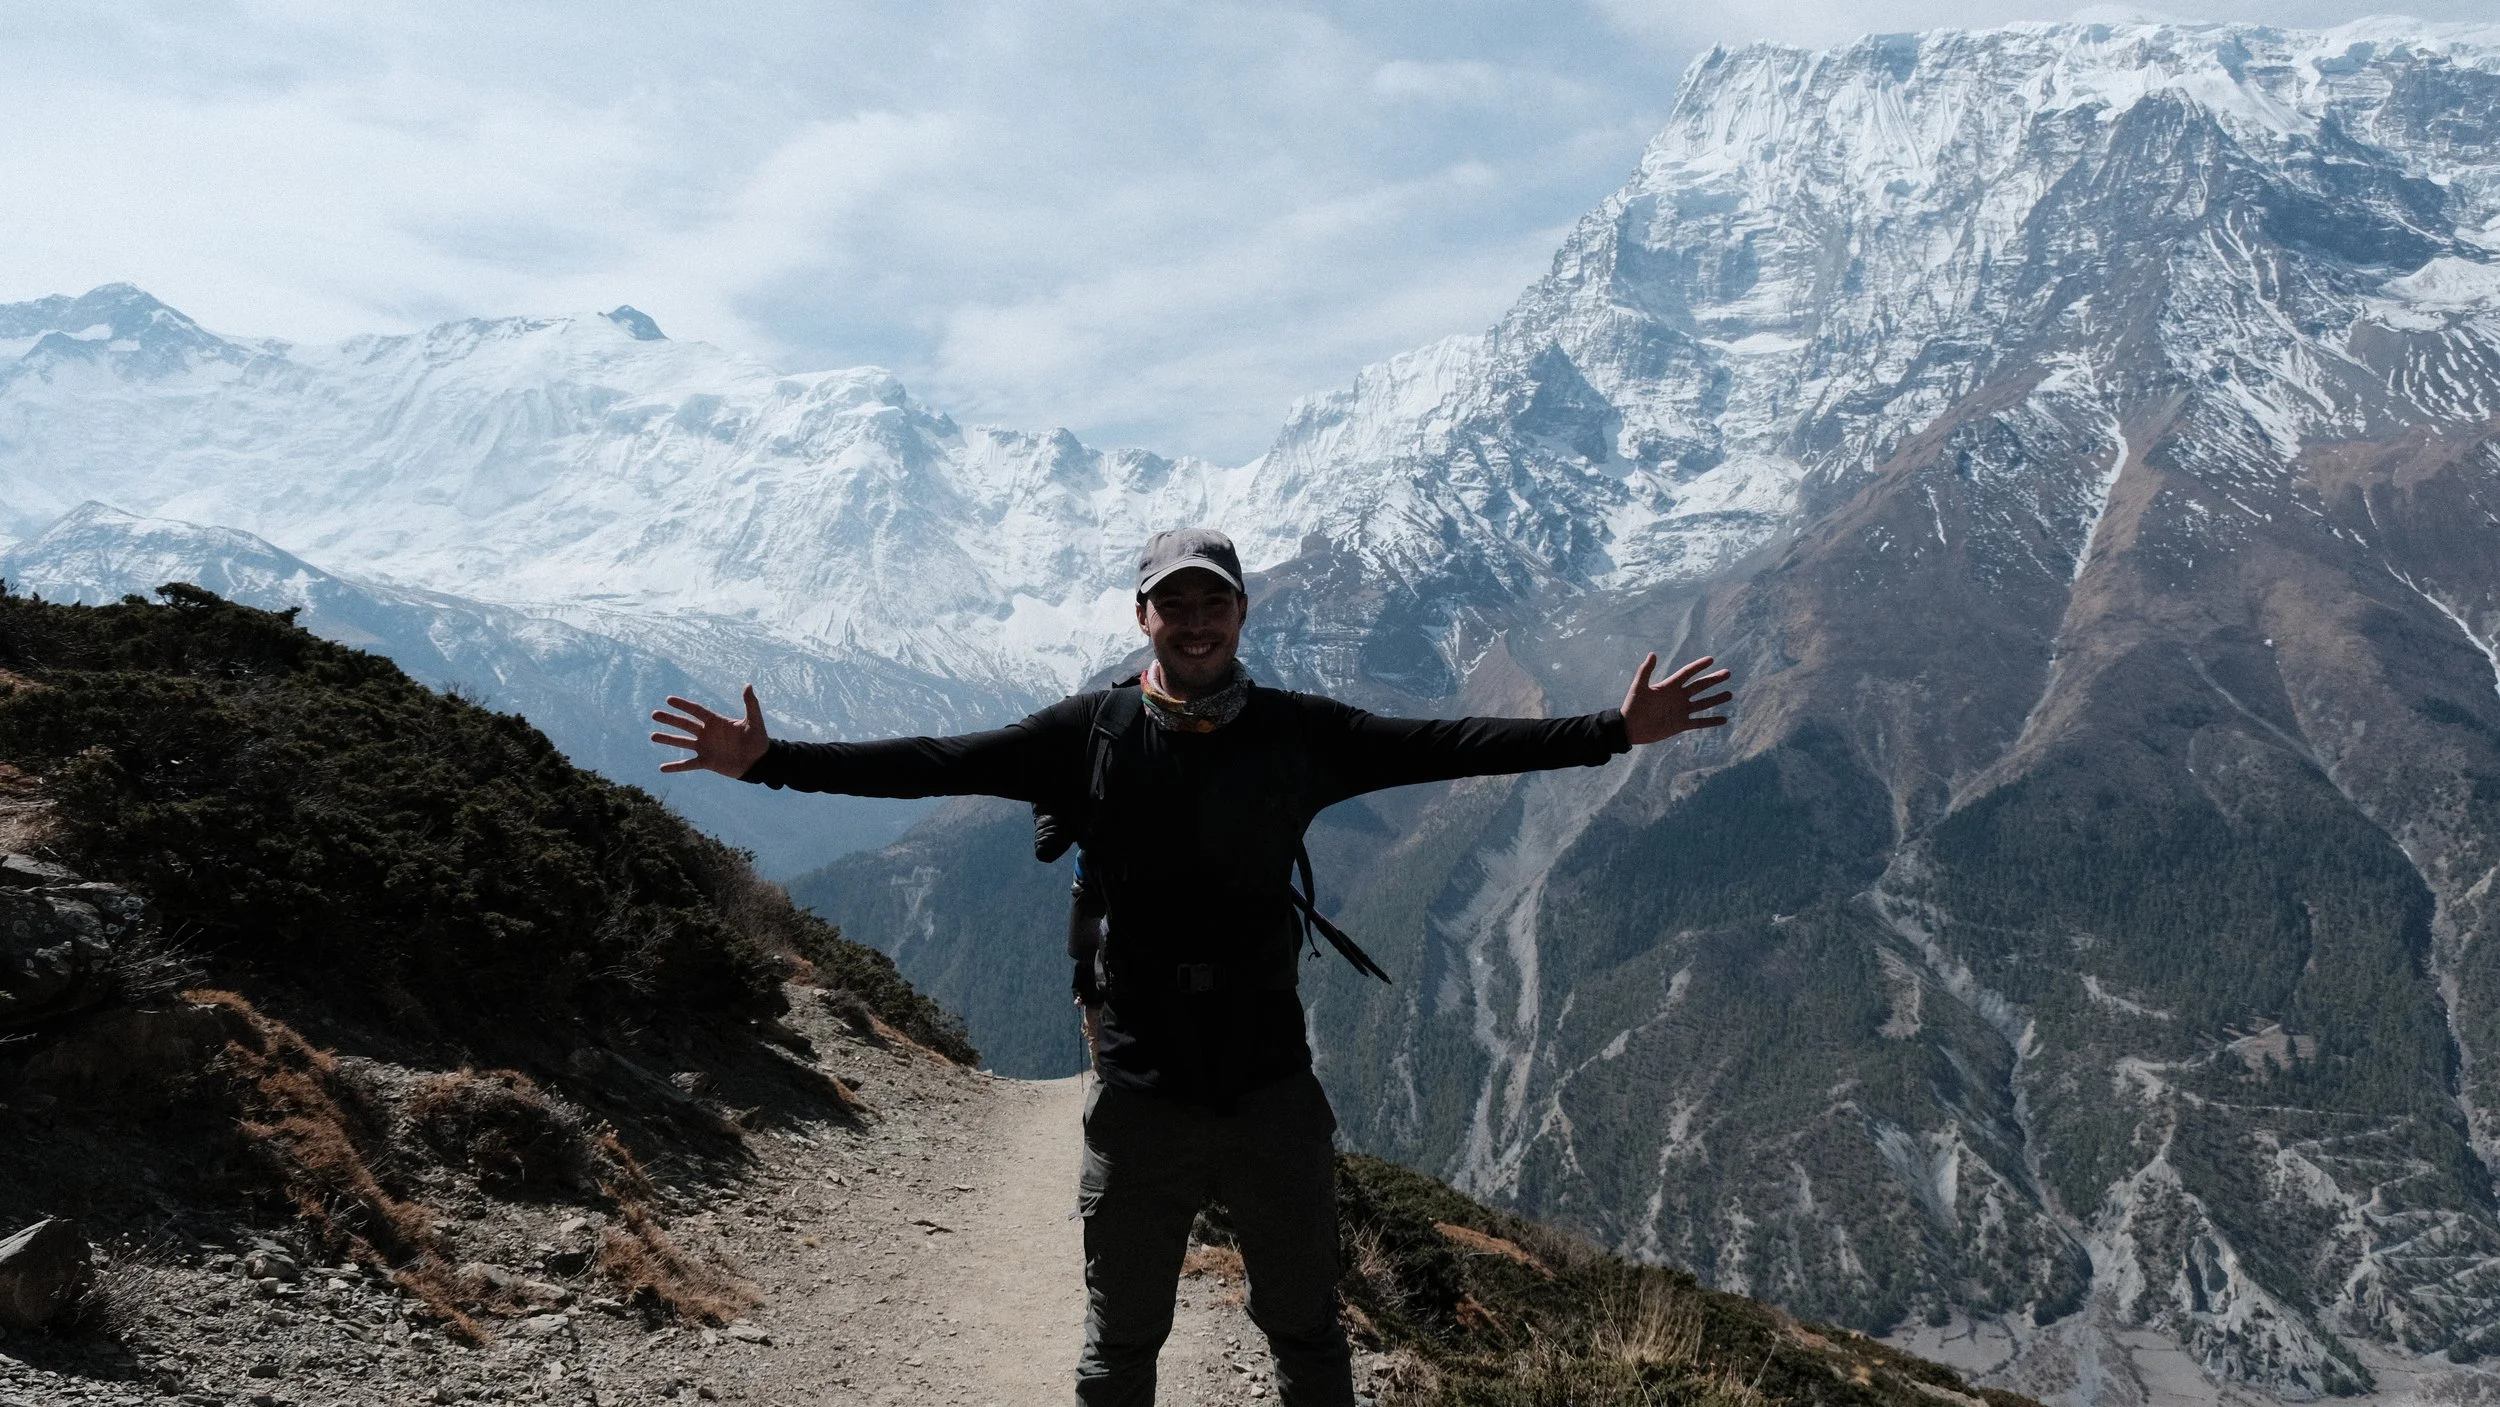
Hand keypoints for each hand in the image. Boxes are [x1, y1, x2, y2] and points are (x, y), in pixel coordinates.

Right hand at [651, 685, 771, 777]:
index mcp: (716, 722)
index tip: (669, 699)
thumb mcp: (754, 721)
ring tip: (652, 736)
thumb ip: (750, 704)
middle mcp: (707, 733)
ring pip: (682, 742)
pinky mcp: (706, 762)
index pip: (696, 711)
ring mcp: (705, 747)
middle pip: (685, 724)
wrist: (759, 762)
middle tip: (654, 714)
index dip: (683, 705)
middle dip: (670, 719)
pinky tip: (662, 768)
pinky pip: (688, 764)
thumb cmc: (758, 740)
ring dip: (668, 739)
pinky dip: (675, 766)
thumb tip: (748, 685)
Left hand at [1621, 654, 1731, 745]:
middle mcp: (1677, 697)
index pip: (1687, 673)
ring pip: (1702, 703)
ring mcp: (1680, 711)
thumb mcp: (1639, 687)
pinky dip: (1711, 721)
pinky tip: (1724, 719)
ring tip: (1729, 694)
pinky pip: (1699, 722)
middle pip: (1699, 686)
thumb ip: (1646, 671)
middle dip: (1713, 680)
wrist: (1630, 728)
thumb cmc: (1632, 706)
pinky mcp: (1681, 724)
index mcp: (1669, 686)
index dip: (1698, 666)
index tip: (1711, 659)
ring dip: (1716, 699)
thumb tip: (1652, 653)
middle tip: (1727, 673)